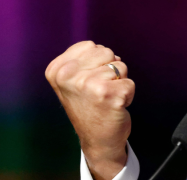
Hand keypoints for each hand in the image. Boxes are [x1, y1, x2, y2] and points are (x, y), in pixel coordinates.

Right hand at [45, 41, 134, 179]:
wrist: (97, 140)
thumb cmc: (89, 105)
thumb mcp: (73, 80)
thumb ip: (83, 59)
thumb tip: (107, 53)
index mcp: (57, 69)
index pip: (91, 45)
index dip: (96, 62)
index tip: (87, 81)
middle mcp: (68, 76)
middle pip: (107, 52)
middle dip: (109, 69)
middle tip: (99, 90)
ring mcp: (88, 85)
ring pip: (120, 66)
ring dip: (119, 82)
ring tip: (106, 98)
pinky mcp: (108, 95)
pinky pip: (130, 82)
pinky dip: (128, 94)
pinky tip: (114, 106)